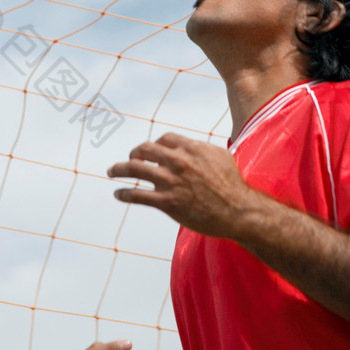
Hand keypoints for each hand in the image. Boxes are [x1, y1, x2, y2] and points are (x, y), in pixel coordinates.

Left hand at [108, 132, 254, 237]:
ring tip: (112, 171)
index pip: (163, 139)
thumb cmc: (232, 184)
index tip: (151, 151)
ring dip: (119, 169)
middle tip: (130, 159)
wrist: (238, 210)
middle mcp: (178, 161)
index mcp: (190, 148)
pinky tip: (118, 194)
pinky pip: (137, 195)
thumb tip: (191, 145)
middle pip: (145, 149)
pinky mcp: (167, 202)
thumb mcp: (219, 156)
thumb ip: (201, 148)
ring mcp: (170, 181)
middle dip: (134, 153)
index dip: (155, 144)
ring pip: (135, 169)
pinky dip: (124, 194)